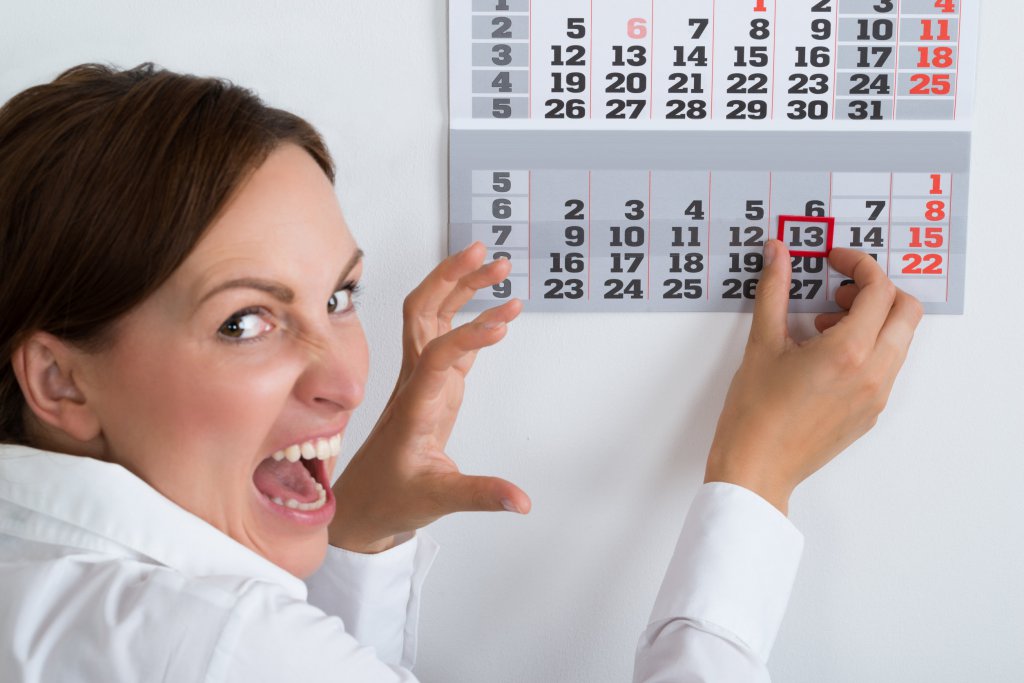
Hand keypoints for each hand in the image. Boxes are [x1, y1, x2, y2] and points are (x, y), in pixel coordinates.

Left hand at [329, 242, 530, 552]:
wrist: (364, 501)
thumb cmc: (391, 495)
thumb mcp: (436, 498)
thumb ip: (481, 495)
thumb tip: (521, 501)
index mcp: (414, 403)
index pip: (439, 354)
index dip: (470, 335)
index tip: (503, 324)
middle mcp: (415, 380)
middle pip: (424, 311)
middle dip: (453, 277)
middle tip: (486, 254)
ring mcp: (424, 379)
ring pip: (435, 317)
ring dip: (460, 287)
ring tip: (496, 266)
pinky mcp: (435, 386)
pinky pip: (452, 340)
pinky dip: (473, 319)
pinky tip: (499, 310)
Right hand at [704, 240, 923, 514]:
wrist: (756, 467)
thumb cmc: (755, 412)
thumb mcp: (761, 343)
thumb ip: (774, 290)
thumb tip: (777, 252)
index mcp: (850, 352)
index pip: (879, 290)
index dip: (859, 265)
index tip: (835, 260)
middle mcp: (874, 373)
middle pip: (906, 311)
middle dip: (876, 290)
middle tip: (837, 290)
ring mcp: (877, 395)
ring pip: (899, 340)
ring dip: (872, 320)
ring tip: (823, 325)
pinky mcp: (870, 413)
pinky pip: (887, 366)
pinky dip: (868, 347)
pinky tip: (825, 355)